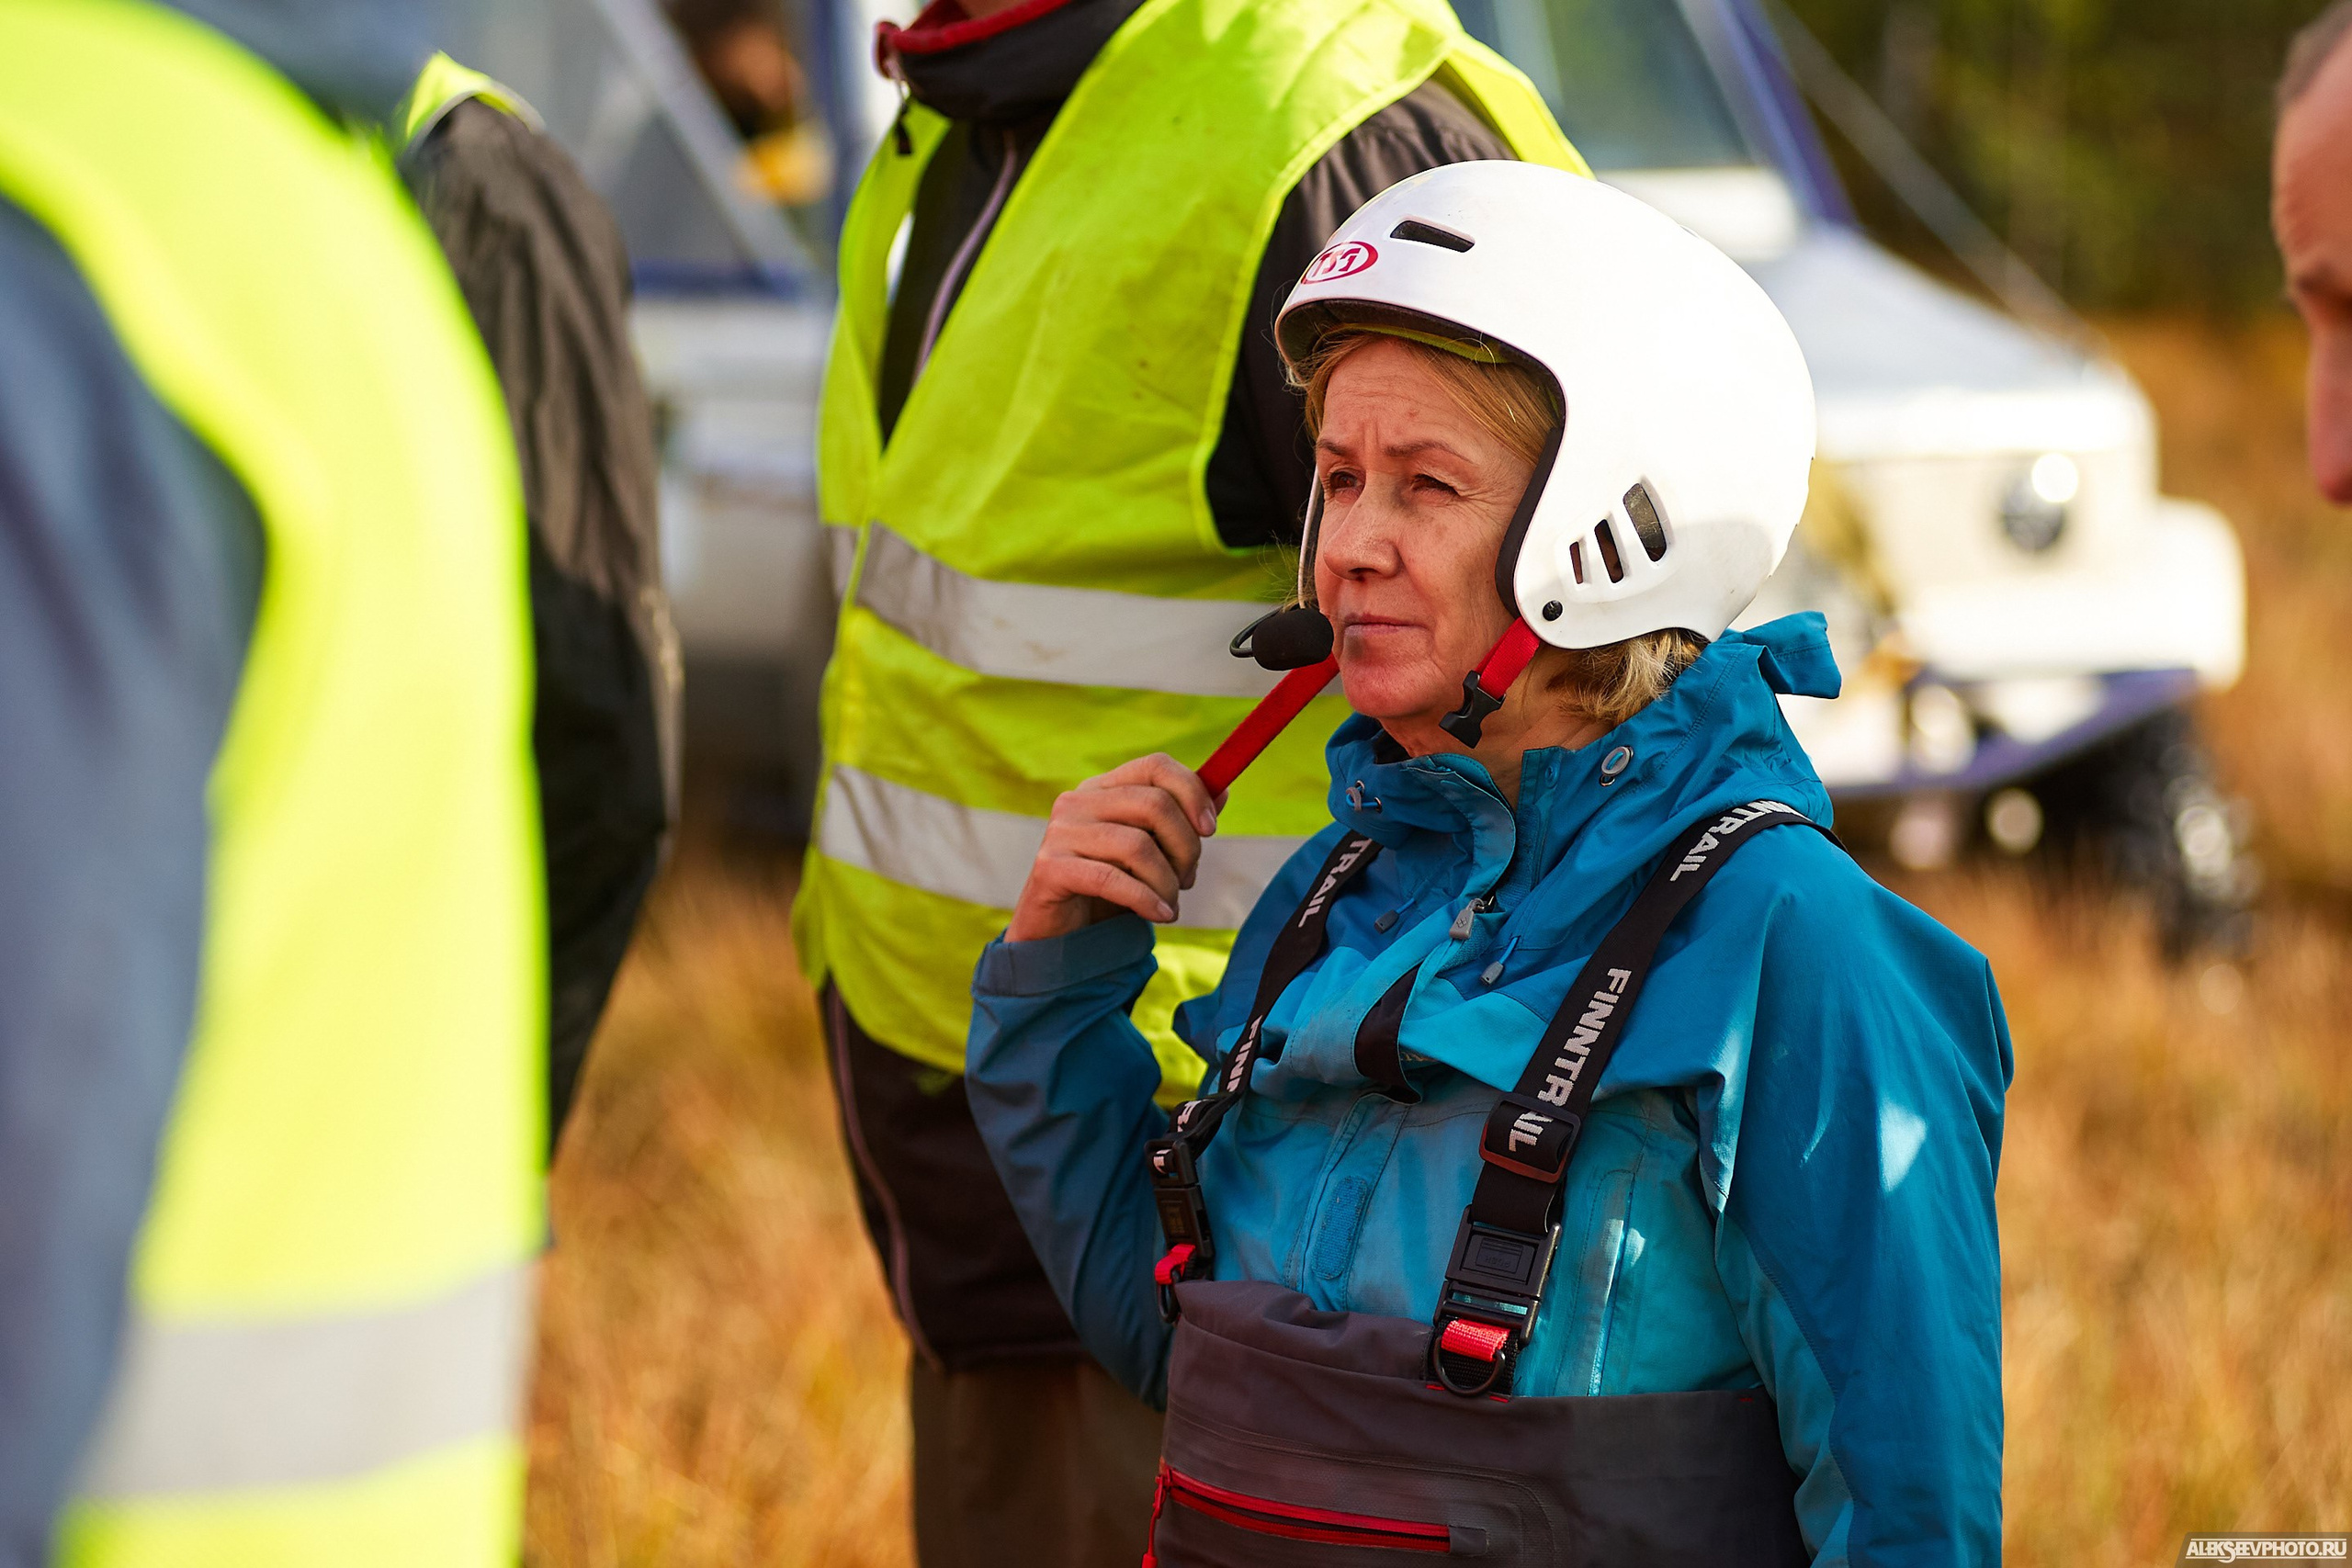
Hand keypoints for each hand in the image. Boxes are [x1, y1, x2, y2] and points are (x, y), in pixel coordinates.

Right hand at [1006, 754, 1222, 942]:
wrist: (1060, 935)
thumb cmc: (1108, 890)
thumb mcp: (1150, 853)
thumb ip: (1180, 821)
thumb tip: (1222, 788)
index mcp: (1102, 789)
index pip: (1155, 766)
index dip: (1191, 792)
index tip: (1210, 829)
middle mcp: (1077, 801)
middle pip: (1154, 804)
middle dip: (1185, 847)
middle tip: (1187, 880)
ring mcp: (1060, 832)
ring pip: (1137, 846)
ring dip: (1167, 882)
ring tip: (1169, 905)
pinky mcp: (1050, 867)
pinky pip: (1112, 879)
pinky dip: (1146, 900)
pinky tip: (1160, 915)